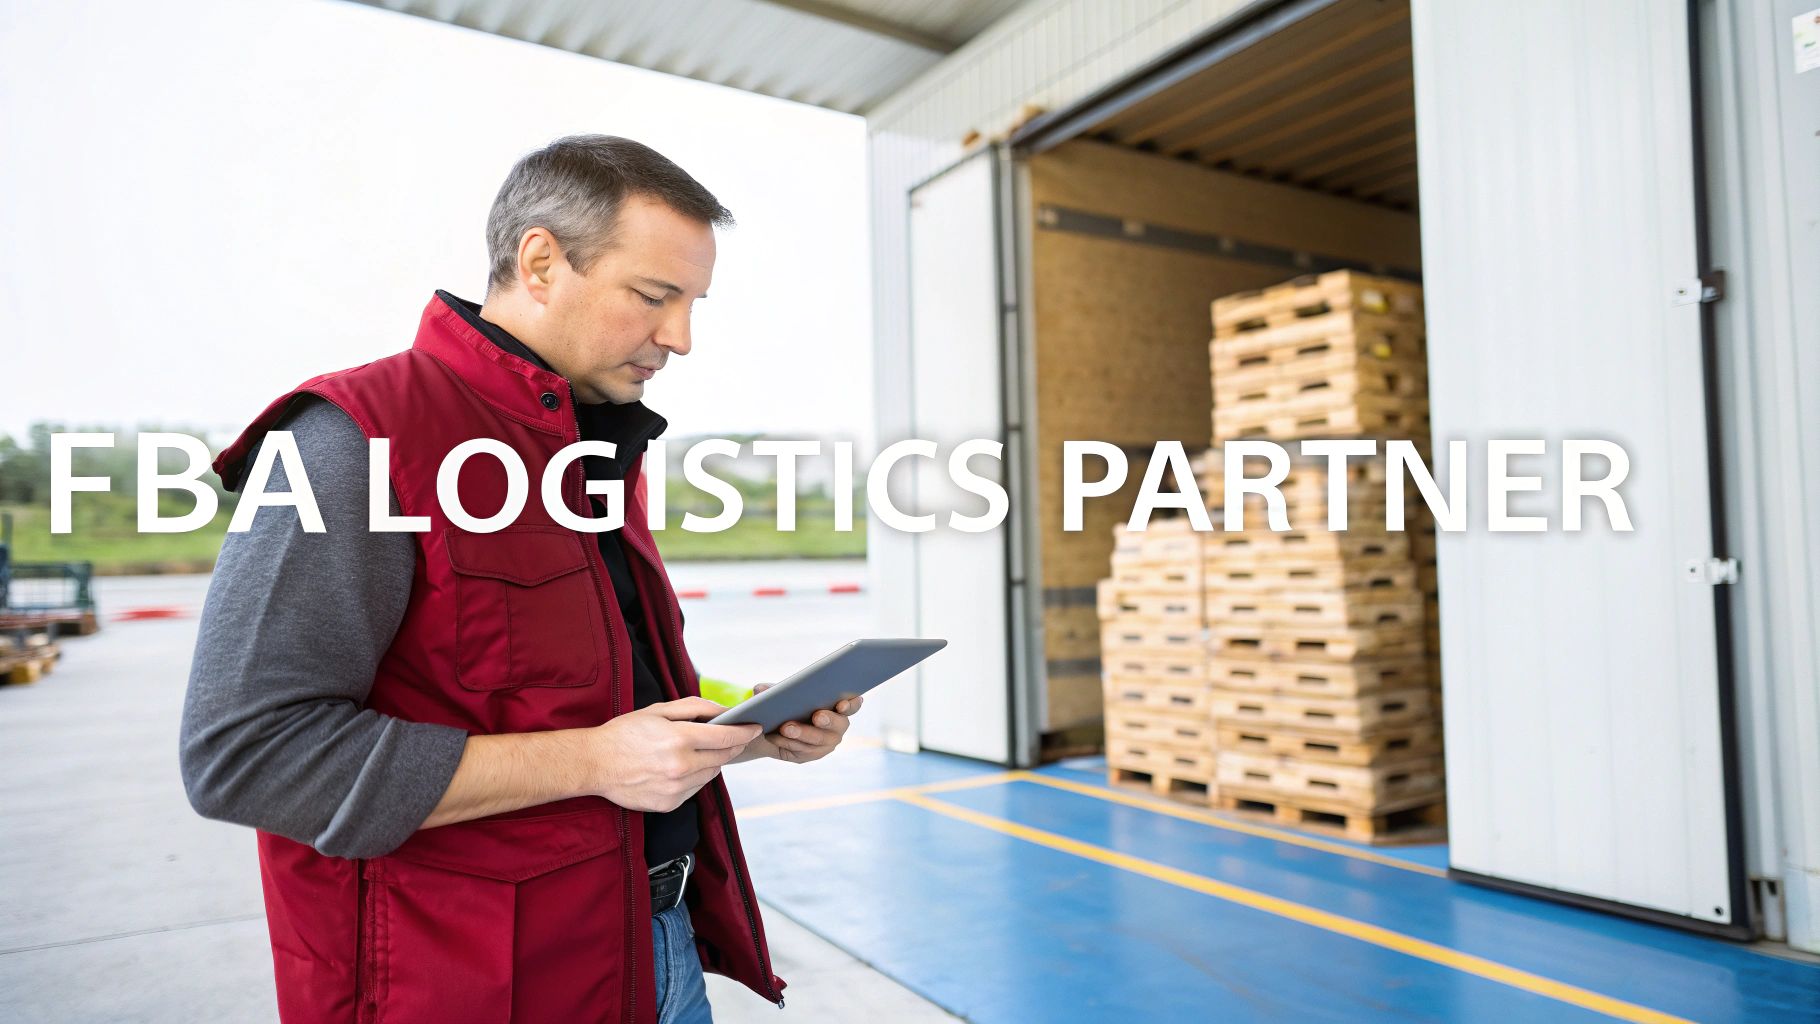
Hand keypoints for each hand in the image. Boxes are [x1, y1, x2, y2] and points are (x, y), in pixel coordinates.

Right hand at [584, 697, 763, 811]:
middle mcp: (680, 767)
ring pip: (711, 774)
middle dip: (732, 746)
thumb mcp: (658, 710)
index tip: (755, 727)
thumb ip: (695, 708)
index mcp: (679, 739)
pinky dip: (696, 777)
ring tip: (698, 750)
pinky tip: (681, 767)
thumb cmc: (624, 733)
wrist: (594, 764)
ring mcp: (675, 788)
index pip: (726, 737)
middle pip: (723, 757)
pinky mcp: (669, 803)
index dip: (745, 731)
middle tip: (733, 737)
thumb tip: (723, 710)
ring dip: (712, 762)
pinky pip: (695, 789)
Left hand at [750, 684, 862, 764]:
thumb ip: (773, 689)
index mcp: (838, 706)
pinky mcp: (812, 755)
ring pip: (817, 741)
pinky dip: (788, 743)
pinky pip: (802, 751)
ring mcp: (826, 744)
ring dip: (802, 734)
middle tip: (816, 716)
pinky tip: (776, 737)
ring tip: (786, 727)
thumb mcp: (781, 693)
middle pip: (838, 725)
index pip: (852, 706)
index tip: (842, 704)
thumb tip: (760, 689)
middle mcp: (838, 727)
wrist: (776, 726)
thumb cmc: (788, 703)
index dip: (851, 705)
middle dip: (828, 720)